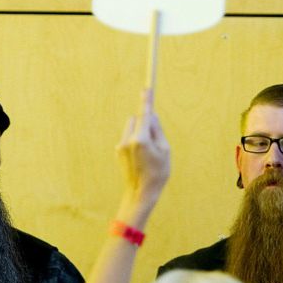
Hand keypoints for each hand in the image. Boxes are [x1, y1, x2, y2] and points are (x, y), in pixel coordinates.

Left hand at [116, 89, 169, 209]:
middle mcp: (128, 140)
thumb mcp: (165, 150)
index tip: (146, 88)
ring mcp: (121, 145)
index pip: (144, 114)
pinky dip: (135, 141)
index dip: (146, 101)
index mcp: (141, 139)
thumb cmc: (157, 173)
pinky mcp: (118, 150)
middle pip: (137, 120)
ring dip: (140, 132)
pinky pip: (128, 137)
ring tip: (148, 153)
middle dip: (146, 123)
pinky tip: (140, 158)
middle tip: (156, 140)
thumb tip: (152, 115)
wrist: (140, 193)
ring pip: (132, 128)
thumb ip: (158, 130)